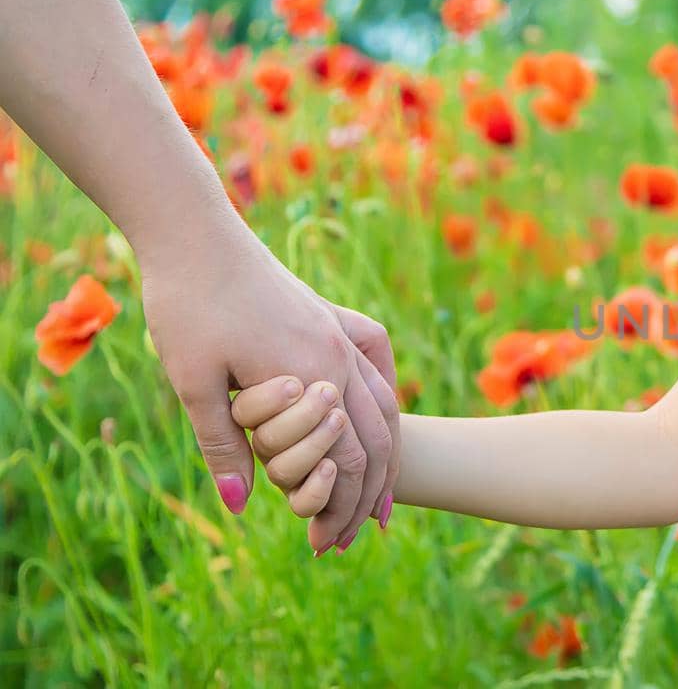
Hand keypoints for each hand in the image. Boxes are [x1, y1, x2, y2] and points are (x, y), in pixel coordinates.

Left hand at [140, 237, 399, 551]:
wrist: (195, 236)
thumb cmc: (188, 306)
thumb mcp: (194, 383)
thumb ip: (223, 445)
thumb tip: (242, 506)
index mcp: (313, 375)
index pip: (350, 458)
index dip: (340, 507)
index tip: (325, 544)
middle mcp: (341, 355)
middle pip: (378, 439)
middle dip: (366, 495)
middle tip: (351, 537)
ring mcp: (343, 333)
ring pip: (387, 405)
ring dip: (385, 456)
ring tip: (379, 497)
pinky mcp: (334, 317)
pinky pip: (379, 365)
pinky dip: (386, 402)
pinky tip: (379, 419)